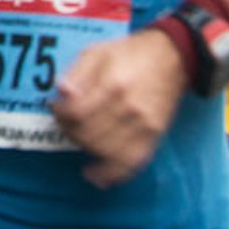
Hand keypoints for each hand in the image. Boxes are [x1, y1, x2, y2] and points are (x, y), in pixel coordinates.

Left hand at [51, 28, 186, 188]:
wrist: (171, 60)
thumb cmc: (130, 54)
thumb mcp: (97, 52)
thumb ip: (77, 73)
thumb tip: (62, 94)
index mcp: (112, 85)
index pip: (77, 113)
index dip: (60, 115)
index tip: (57, 110)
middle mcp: (129, 109)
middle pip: (89, 135)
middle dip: (70, 132)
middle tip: (68, 123)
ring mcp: (144, 126)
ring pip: (106, 152)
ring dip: (87, 149)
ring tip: (81, 139)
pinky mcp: (153, 137)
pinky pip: (131, 163)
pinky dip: (112, 174)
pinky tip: (97, 177)